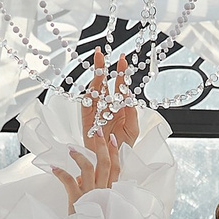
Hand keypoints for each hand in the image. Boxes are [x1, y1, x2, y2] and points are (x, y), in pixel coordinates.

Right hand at [50, 51, 127, 200]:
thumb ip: (131, 111)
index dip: (120, 73)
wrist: (111, 165)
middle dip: (102, 69)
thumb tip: (128, 95)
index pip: (118, 87)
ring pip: (94, 92)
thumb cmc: (122, 148)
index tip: (122, 59)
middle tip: (101, 53)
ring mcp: (95, 114)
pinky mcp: (86, 122)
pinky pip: (86, 107)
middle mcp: (105, 109)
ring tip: (97, 64)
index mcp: (118, 109)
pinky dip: (88, 96)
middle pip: (103, 84)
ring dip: (95, 78)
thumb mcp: (132, 128)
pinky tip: (92, 85)